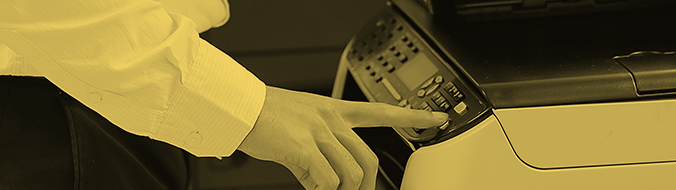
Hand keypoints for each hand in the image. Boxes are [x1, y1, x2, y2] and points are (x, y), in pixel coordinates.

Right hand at [238, 86, 448, 189]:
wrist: (239, 106)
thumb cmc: (265, 115)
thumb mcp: (302, 121)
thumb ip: (321, 143)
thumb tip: (328, 178)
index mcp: (334, 110)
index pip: (382, 111)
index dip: (412, 117)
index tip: (436, 118)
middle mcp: (331, 120)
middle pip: (368, 158)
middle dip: (366, 185)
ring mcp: (319, 133)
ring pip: (350, 173)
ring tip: (321, 189)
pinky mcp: (304, 147)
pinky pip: (326, 180)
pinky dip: (320, 189)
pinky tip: (309, 185)